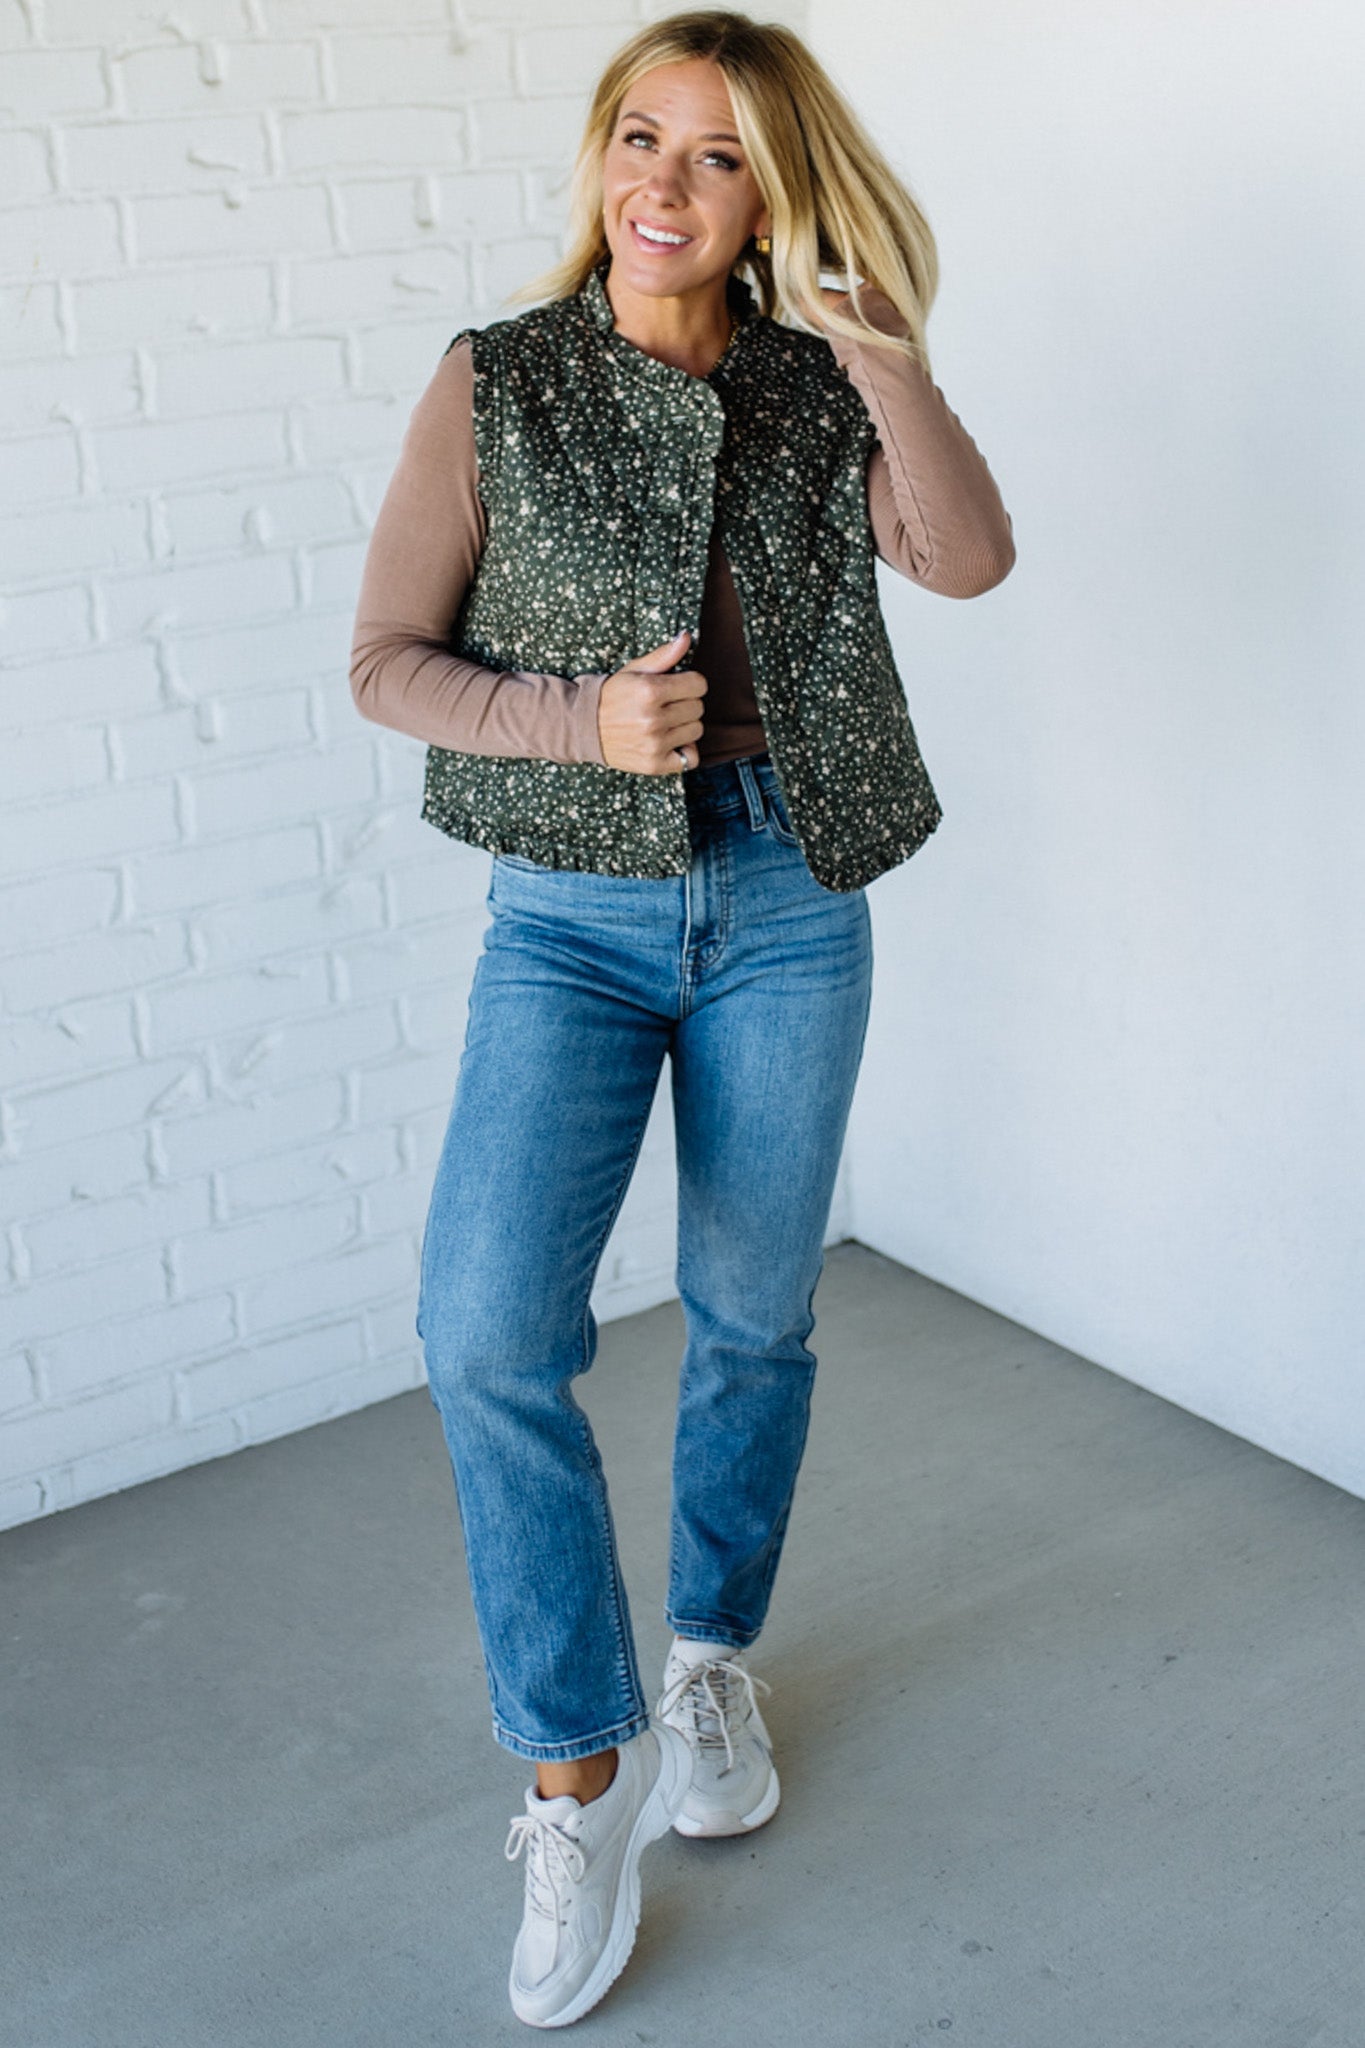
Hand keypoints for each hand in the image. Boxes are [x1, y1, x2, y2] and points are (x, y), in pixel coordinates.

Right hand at [597, 628, 706, 773]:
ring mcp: (655, 744)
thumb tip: (686, 637)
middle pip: (698, 708)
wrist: (584, 727)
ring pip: (696, 730)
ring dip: (684, 726)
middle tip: (666, 705)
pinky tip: (671, 742)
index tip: (676, 686)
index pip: (698, 684)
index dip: (690, 683)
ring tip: (665, 723)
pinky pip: (690, 759)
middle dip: (685, 703)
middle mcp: (653, 719)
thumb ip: (663, 655)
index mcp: (650, 691)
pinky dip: (686, 751)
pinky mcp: (654, 764)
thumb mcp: (634, 671)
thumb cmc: (612, 696)